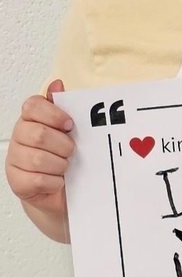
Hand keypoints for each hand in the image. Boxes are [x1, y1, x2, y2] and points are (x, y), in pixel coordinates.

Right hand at [5, 80, 73, 218]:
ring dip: (60, 165)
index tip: (70, 124)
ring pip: (39, 159)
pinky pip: (38, 179)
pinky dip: (54, 181)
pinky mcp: (17, 182)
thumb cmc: (64, 157)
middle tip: (71, 151)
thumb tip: (57, 84)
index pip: (32, 106)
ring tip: (65, 167)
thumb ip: (63, 107)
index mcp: (30, 120)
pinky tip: (57, 180)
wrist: (61, 192)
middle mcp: (19, 137)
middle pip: (38, 134)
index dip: (54, 114)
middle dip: (62, 145)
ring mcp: (15, 160)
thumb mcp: (68, 131)